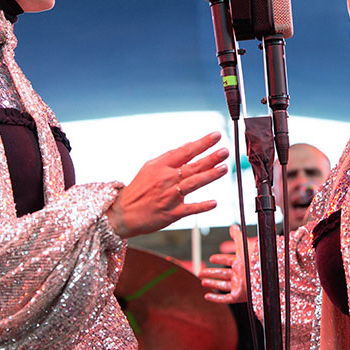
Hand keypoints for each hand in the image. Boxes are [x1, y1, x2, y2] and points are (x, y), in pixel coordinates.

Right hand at [107, 132, 227, 237]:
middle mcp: (166, 180)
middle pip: (193, 166)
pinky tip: (214, 202)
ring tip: (224, 168)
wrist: (124, 213)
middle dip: (211, 157)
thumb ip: (170, 158)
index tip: (216, 136)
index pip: (185, 151)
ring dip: (210, 175)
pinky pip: (190, 209)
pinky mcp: (172, 214)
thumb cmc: (139, 189)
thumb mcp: (150, 168)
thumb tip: (189, 145)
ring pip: (193, 184)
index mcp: (161, 166)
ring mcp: (169, 197)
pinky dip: (202, 206)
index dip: (202, 143)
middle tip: (225, 151)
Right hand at [199, 225, 249, 303]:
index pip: (229, 261)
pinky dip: (215, 298)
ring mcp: (239, 286)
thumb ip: (237, 236)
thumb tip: (232, 226)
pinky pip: (225, 299)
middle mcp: (240, 275)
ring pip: (223, 286)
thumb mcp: (243, 246)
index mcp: (242, 263)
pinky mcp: (238, 297)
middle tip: (200, 272)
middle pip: (223, 274)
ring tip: (202, 282)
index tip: (211, 258)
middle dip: (212, 272)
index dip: (220, 259)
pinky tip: (207, 296)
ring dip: (212, 283)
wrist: (263, 277)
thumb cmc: (254, 261)